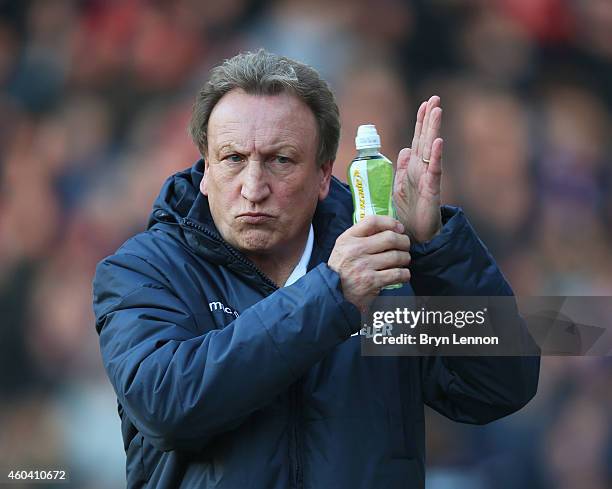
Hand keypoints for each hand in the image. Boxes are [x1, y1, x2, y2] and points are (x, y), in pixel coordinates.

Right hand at [328, 215, 410, 311]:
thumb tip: (391, 227)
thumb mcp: (344, 246)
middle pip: (390, 238)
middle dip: (404, 242)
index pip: (372, 221)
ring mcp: (363, 266)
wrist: (333, 292)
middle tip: (405, 246)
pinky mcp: (371, 282)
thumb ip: (361, 235)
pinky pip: (397, 274)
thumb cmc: (342, 267)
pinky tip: (402, 274)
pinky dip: (404, 274)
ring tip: (403, 260)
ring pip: (397, 256)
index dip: (390, 222)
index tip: (399, 228)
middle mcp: (355, 250)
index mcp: (348, 238)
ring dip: (405, 258)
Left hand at [394, 95, 442, 243]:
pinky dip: (437, 155)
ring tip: (437, 111)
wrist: (415, 235)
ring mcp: (429, 177)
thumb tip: (404, 149)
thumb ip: (402, 168)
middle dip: (429, 119)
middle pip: (426, 139)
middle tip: (435, 98)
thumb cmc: (408, 212)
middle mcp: (423, 168)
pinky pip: (435, 170)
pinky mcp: (432, 189)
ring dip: (433, 130)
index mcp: (414, 167)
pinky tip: (438, 141)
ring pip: (431, 149)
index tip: (424, 104)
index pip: (417, 139)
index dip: (420, 122)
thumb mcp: (400, 186)